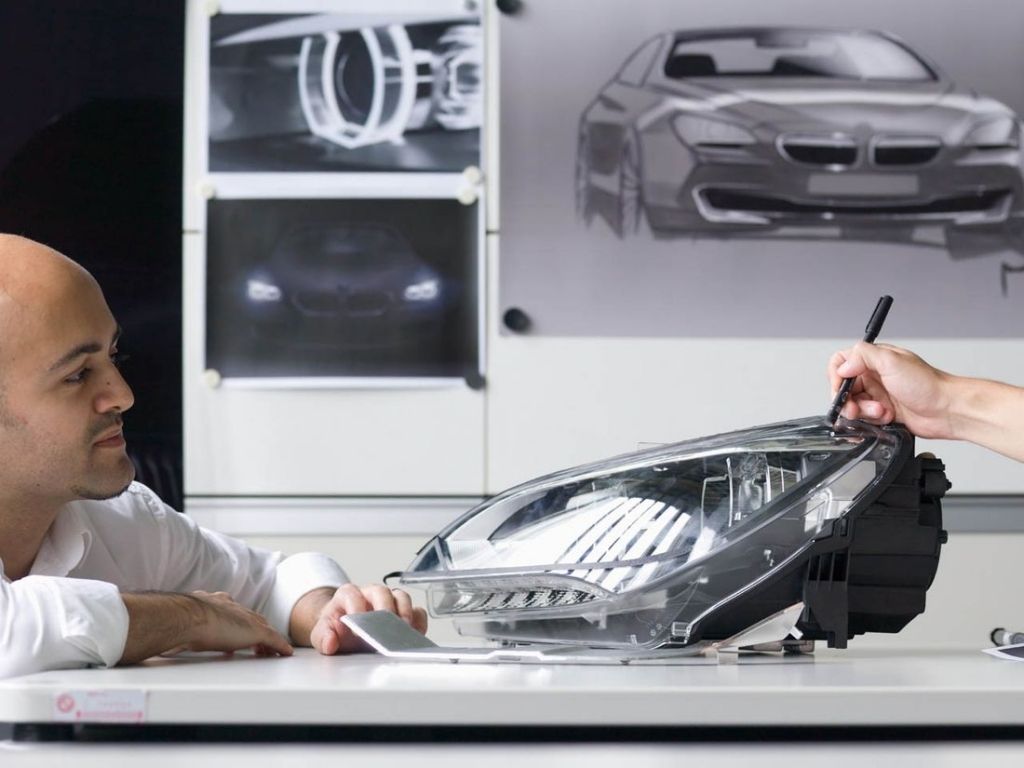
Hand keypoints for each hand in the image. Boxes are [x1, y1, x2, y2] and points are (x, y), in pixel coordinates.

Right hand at [120, 590, 292, 664]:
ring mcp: (244, 619)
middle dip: (257, 627)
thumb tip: (155, 638)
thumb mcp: (173, 622)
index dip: (237, 620)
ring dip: (269, 639)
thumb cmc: (173, 619)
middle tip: (262, 640)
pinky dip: (280, 646)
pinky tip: (286, 653)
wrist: (184, 615)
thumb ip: (172, 627)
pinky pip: (273, 640)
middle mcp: (232, 607)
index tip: (238, 627)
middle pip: (251, 618)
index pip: (231, 611)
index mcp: (213, 602)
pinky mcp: (254, 631)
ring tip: (273, 650)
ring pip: (264, 628)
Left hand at [291, 584, 427, 654]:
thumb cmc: (337, 629)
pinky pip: (417, 611)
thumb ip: (323, 637)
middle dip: (384, 610)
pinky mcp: (404, 612)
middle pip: (381, 592)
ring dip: (405, 614)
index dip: (356, 609)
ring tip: (404, 632)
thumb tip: (330, 642)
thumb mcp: (322, 634)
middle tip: (385, 628)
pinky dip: (418, 622)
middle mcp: (370, 593)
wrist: (345, 630)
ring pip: (402, 598)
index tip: (357, 630)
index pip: (352, 594)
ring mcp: (390, 601)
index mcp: (348, 594)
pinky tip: (415, 635)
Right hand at [827, 341, 954, 438]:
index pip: (841, 363)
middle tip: (856, 408)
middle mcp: (874, 376)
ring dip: (863, 412)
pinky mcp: (883, 412)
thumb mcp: (892, 361)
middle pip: (843, 388)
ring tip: (880, 411)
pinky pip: (864, 419)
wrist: (948, 410)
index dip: (836, 376)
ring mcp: (878, 395)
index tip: (842, 388)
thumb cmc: (929, 385)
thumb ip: (863, 356)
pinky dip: (872, 421)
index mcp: (874, 360)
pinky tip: (886, 417)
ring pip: (853, 406)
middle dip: (848, 400)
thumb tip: (843, 366)